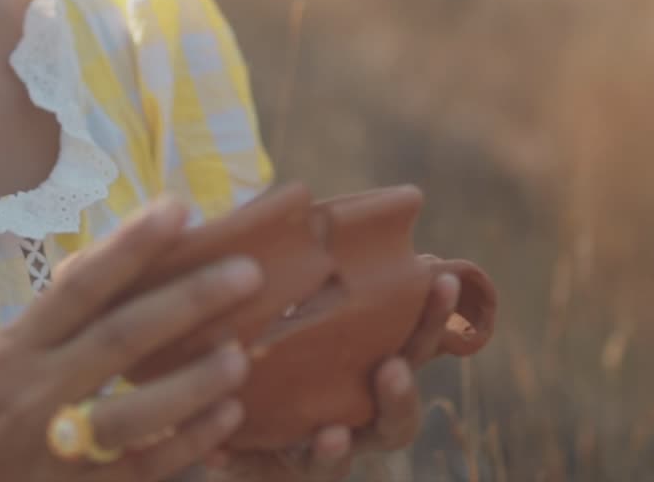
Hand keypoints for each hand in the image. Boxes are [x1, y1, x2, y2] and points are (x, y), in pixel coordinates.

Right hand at [0, 198, 262, 481]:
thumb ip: (56, 320)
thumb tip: (120, 260)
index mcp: (14, 347)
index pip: (80, 285)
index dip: (131, 246)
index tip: (179, 210)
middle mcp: (33, 390)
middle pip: (119, 339)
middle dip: (187, 303)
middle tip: (246, 273)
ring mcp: (53, 445)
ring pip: (133, 413)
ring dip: (192, 383)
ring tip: (238, 356)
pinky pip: (141, 468)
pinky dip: (186, 443)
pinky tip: (225, 418)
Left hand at [207, 273, 460, 481]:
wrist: (212, 392)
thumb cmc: (269, 328)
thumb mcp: (282, 292)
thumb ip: (296, 263)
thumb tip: (299, 198)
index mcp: (368, 367)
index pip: (414, 345)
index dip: (433, 313)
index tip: (441, 275)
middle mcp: (354, 415)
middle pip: (397, 419)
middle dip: (401, 396)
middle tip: (391, 369)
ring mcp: (315, 450)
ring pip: (337, 461)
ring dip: (336, 449)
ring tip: (331, 435)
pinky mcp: (268, 468)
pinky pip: (259, 473)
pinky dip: (241, 463)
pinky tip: (218, 451)